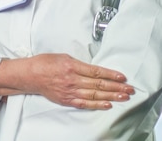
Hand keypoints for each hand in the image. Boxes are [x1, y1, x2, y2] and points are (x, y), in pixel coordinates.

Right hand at [0, 53, 134, 109]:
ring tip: (124, 97)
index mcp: (72, 66)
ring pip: (95, 95)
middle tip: (130, 90)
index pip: (97, 72)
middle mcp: (73, 80)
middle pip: (99, 85)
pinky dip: (97, 105)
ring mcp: (70, 92)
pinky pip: (85, 104)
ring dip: (111, 97)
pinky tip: (108, 105)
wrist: (31, 75)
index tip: (123, 77)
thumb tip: (96, 70)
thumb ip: (80, 64)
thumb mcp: (64, 57)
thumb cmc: (46, 63)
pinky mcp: (67, 100)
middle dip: (116, 87)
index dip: (111, 75)